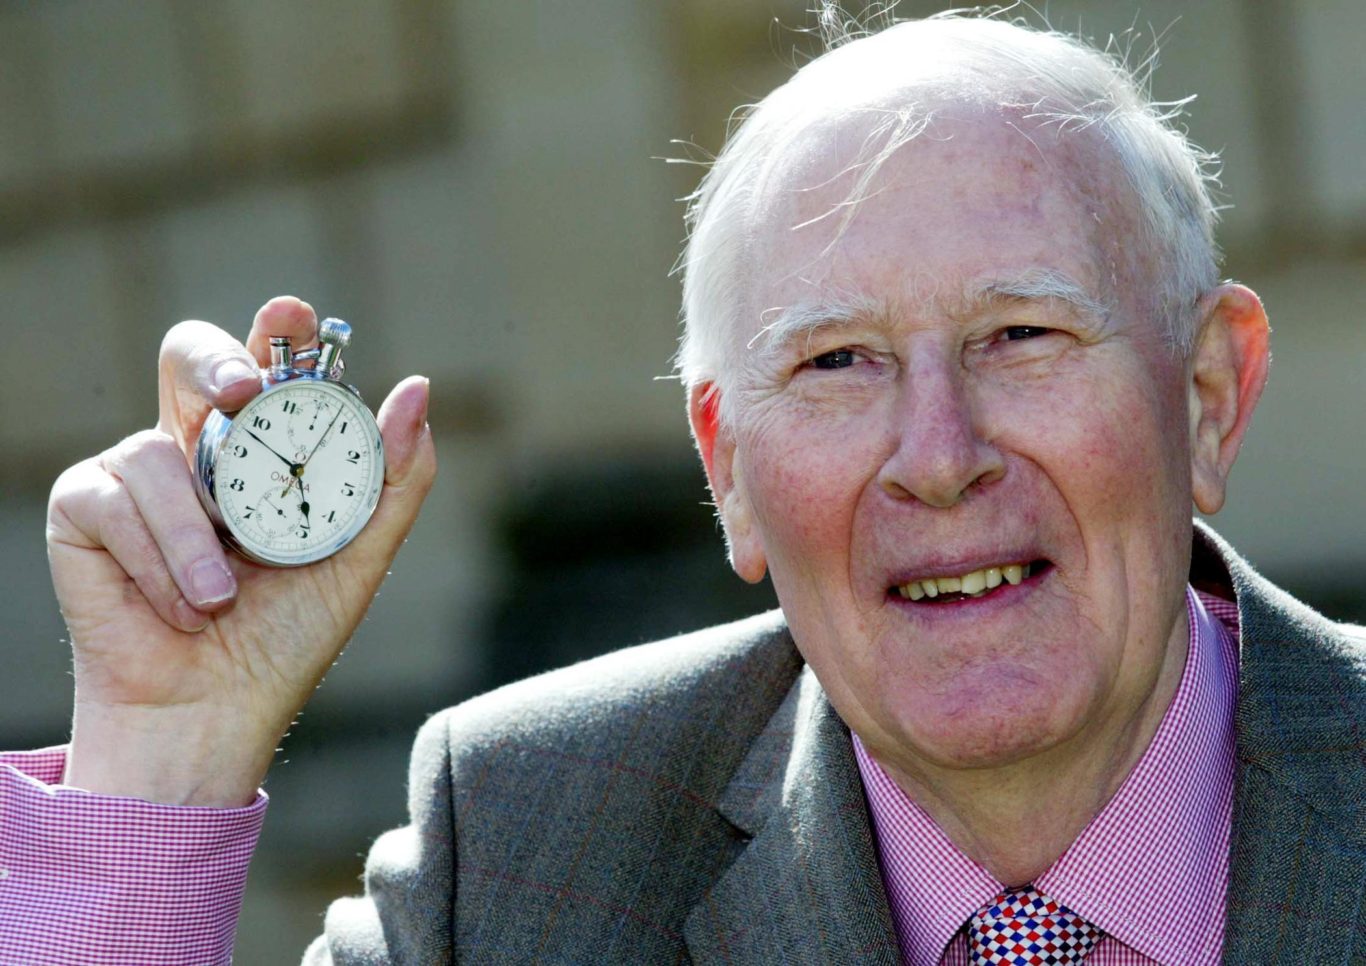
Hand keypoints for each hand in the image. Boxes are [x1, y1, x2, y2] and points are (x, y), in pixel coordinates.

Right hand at [46, 297, 435, 805]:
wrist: (219, 711)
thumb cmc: (287, 635)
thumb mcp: (358, 556)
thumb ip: (392, 478)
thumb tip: (415, 389)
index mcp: (262, 449)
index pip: (267, 367)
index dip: (276, 331)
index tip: (293, 314)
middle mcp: (197, 448)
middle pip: (190, 357)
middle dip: (215, 360)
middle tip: (245, 389)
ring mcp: (136, 475)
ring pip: (158, 448)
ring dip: (199, 532)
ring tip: (223, 596)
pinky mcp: (85, 511)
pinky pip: (113, 500)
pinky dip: (157, 561)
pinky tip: (178, 606)